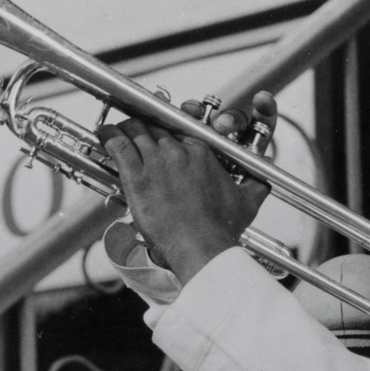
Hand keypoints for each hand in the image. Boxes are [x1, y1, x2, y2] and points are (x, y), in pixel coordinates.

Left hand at [101, 93, 275, 291]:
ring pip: (135, 130)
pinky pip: (118, 145)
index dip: (167, 124)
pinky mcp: (138, 177)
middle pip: (155, 125)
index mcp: (202, 151)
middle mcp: (178, 150)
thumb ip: (256, 186)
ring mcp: (157, 162)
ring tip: (117, 128)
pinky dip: (108, 135)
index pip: (179, 126)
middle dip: (144, 123)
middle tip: (135, 123)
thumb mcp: (247, 203)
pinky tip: (103, 132)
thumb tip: (265, 183)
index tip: (161, 126)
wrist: (203, 247)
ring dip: (124, 126)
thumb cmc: (223, 229)